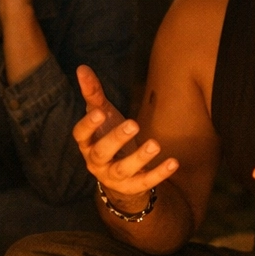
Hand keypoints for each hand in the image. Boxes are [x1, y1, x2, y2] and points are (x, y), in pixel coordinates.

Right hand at [72, 65, 178, 208]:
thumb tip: (82, 68)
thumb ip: (94, 94)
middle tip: (133, 124)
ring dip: (139, 158)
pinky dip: (159, 173)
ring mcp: (113, 177)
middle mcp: (96, 163)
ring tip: (155, 144)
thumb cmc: (108, 138)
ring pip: (123, 170)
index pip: (81, 135)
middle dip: (116, 139)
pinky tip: (173, 162)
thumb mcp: (103, 116)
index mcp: (87, 144)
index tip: (99, 111)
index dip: (88, 124)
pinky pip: (145, 182)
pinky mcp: (132, 187)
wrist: (119, 177)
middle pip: (102, 152)